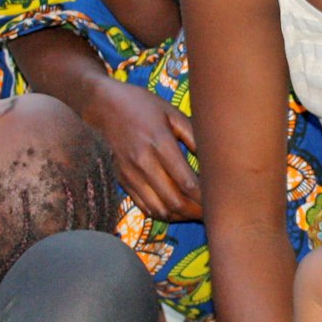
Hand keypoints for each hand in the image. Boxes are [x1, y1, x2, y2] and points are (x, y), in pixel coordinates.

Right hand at [86, 78, 201, 221]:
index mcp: (160, 143)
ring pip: (160, 209)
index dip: (206, 196)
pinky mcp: (122, 181)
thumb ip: (193, 135)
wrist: (101, 105)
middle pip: (175, 202)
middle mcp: (144, 163)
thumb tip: (213, 158)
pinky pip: (145, 206)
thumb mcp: (171, 113)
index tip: (219, 198)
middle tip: (212, 210)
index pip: (187, 182)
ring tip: (195, 212)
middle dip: (196, 211)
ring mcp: (131, 175)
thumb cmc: (141, 105)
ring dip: (180, 216)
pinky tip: (175, 209)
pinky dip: (163, 213)